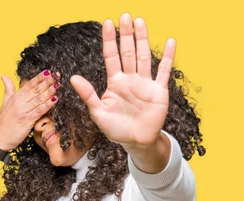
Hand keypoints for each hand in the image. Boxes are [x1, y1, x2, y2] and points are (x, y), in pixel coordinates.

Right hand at [0, 70, 59, 150]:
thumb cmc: (3, 122)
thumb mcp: (4, 102)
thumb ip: (8, 89)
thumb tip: (4, 76)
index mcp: (15, 97)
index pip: (29, 84)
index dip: (39, 78)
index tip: (49, 71)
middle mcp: (19, 102)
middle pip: (36, 90)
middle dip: (47, 82)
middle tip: (58, 75)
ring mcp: (23, 111)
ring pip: (38, 99)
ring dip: (49, 91)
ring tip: (58, 84)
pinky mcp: (27, 120)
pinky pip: (39, 111)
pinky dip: (47, 105)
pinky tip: (55, 99)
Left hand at [70, 14, 174, 150]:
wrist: (135, 142)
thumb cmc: (115, 128)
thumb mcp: (98, 112)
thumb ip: (88, 94)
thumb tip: (73, 78)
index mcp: (114, 82)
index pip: (111, 56)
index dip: (109, 40)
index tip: (107, 23)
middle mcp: (130, 79)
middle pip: (127, 52)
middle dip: (125, 34)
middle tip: (124, 15)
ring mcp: (145, 83)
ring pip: (143, 56)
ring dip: (142, 39)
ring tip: (140, 22)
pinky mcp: (158, 91)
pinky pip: (164, 71)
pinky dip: (168, 57)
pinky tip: (171, 42)